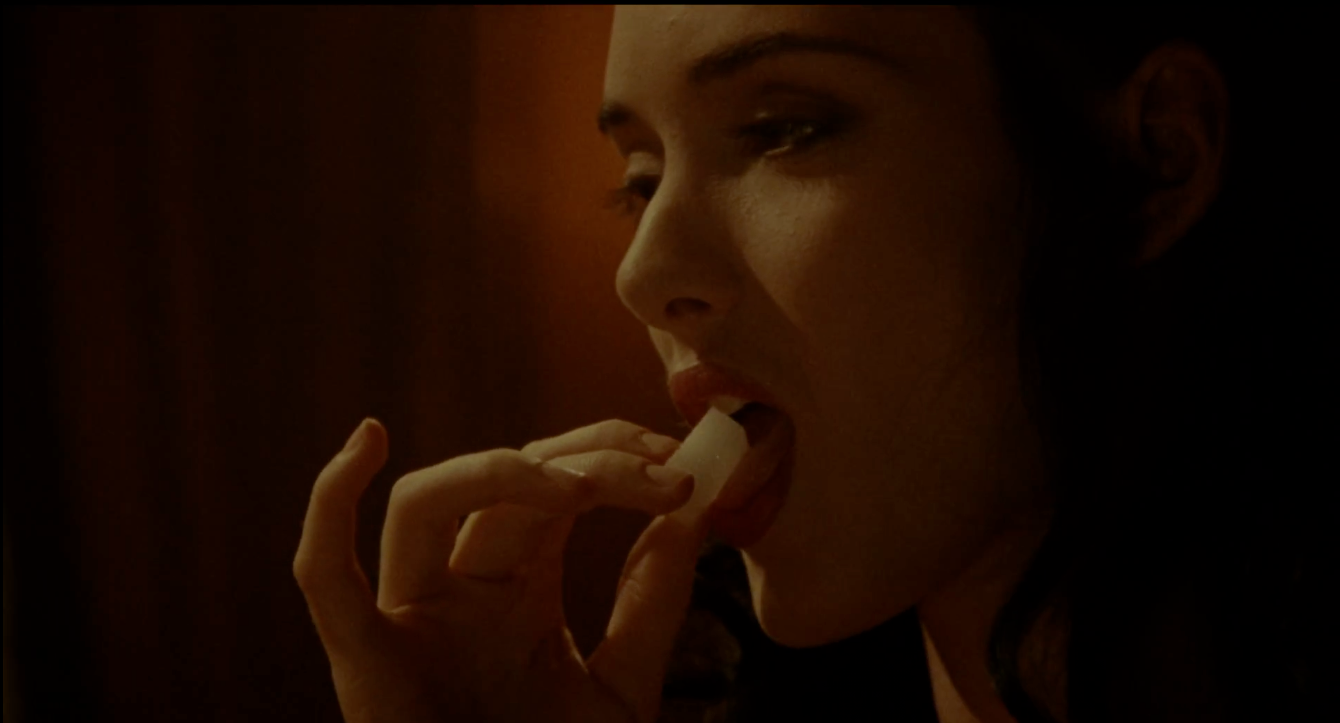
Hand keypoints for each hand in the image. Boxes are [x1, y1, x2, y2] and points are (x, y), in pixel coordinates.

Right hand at [294, 418, 706, 722]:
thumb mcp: (623, 691)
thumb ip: (651, 606)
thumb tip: (688, 516)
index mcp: (518, 587)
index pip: (557, 485)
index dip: (617, 460)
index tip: (685, 470)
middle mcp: (459, 587)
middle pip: (504, 481)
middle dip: (588, 459)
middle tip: (664, 468)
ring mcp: (409, 616)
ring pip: (422, 503)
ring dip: (499, 473)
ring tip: (579, 489)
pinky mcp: (364, 659)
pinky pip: (325, 576)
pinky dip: (328, 507)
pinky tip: (368, 443)